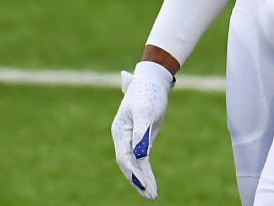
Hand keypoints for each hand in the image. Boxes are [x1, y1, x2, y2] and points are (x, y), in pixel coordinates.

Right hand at [110, 60, 174, 198]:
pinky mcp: (140, 138)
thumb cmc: (148, 94)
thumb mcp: (146, 113)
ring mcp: (130, 138)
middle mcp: (123, 136)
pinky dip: (146, 171)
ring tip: (153, 196)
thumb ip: (142, 134)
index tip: (145, 185)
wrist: (152, 80)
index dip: (134, 173)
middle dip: (139, 181)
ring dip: (143, 180)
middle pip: (128, 164)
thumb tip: (140, 156)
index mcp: (120, 130)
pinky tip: (151, 183)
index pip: (124, 157)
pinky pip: (141, 159)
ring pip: (134, 164)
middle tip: (151, 196)